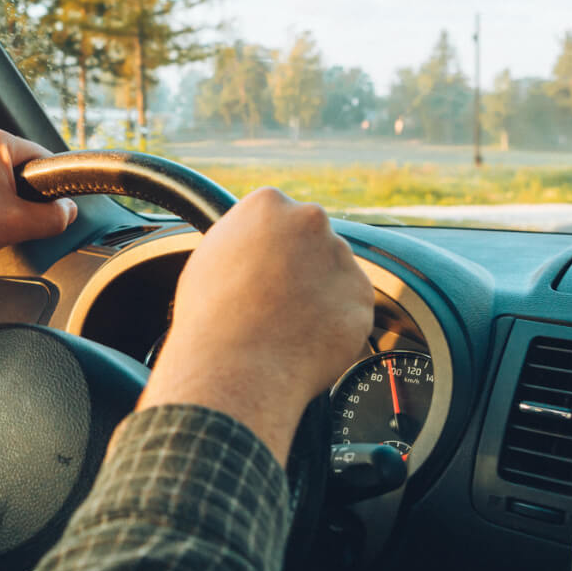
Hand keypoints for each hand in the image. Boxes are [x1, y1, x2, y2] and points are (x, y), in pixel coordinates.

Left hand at [0, 128, 77, 266]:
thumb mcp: (15, 225)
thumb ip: (52, 218)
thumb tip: (69, 211)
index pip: (45, 160)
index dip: (53, 191)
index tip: (51, 213)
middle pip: (24, 172)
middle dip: (25, 201)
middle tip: (15, 224)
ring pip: (3, 183)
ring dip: (5, 206)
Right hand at [139, 187, 372, 462]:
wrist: (234, 367)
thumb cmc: (210, 316)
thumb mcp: (210, 258)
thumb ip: (242, 239)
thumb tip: (255, 244)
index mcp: (267, 204)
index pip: (280, 216)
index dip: (272, 247)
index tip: (265, 268)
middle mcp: (309, 220)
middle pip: (313, 238)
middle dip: (302, 263)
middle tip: (277, 296)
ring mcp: (340, 256)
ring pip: (334, 272)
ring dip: (320, 293)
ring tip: (287, 324)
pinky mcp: (362, 295)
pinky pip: (350, 307)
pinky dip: (335, 322)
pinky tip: (306, 337)